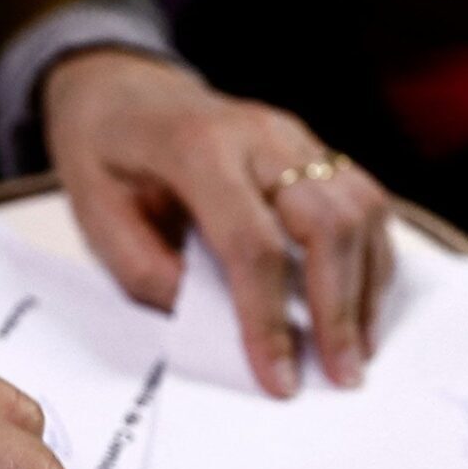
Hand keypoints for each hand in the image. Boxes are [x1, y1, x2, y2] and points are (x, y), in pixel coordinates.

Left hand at [42, 48, 393, 397]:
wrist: (122, 88)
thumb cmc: (107, 154)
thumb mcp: (96, 215)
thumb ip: (149, 273)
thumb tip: (218, 325)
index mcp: (197, 149)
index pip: (252, 244)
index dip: (269, 319)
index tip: (278, 380)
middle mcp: (260, 135)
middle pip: (327, 222)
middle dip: (339, 309)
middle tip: (342, 376)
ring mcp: (295, 136)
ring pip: (360, 208)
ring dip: (366, 287)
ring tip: (357, 351)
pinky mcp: (315, 147)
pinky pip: (365, 200)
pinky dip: (372, 258)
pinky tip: (360, 306)